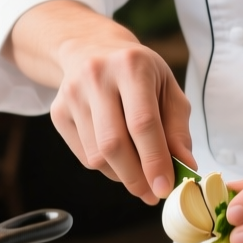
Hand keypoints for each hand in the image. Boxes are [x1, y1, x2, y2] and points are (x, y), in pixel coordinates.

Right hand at [9, 1, 194, 203]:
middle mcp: (96, 76)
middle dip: (136, 177)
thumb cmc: (137, 72)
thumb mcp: (167, 88)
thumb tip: (185, 165)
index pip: (142, 123)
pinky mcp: (58, 112)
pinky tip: (118, 157)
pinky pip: (84, 156)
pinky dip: (106, 167)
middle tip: (151, 194)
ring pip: (97, 156)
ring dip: (122, 175)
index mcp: (131, 66)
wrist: (89, 49)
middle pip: (114, 144)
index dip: (155, 160)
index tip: (164, 187)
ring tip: (137, 170)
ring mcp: (72, 94)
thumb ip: (178, 128)